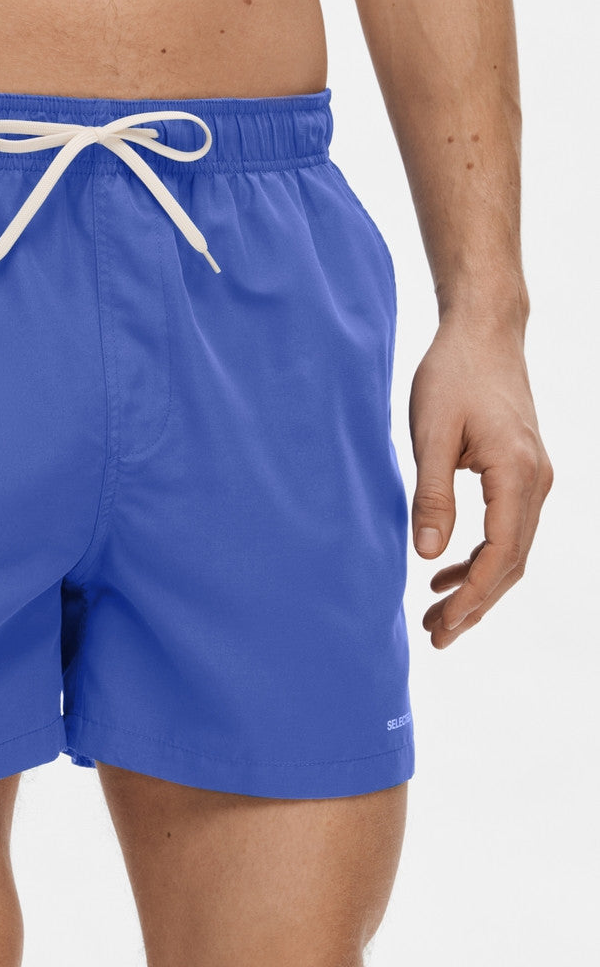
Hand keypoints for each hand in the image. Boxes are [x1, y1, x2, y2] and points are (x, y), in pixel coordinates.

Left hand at [409, 313, 552, 647]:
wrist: (483, 331)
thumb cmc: (452, 374)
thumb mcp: (430, 435)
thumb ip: (430, 496)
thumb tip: (428, 556)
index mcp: (517, 475)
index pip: (500, 556)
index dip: (471, 598)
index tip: (441, 626)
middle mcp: (537, 481)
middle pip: (512, 563)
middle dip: (474, 605)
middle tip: (435, 636)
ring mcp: (535, 477)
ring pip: (513, 550)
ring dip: (477, 585)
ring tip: (436, 613)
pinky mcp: (523, 470)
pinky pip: (509, 528)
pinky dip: (481, 556)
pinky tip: (446, 568)